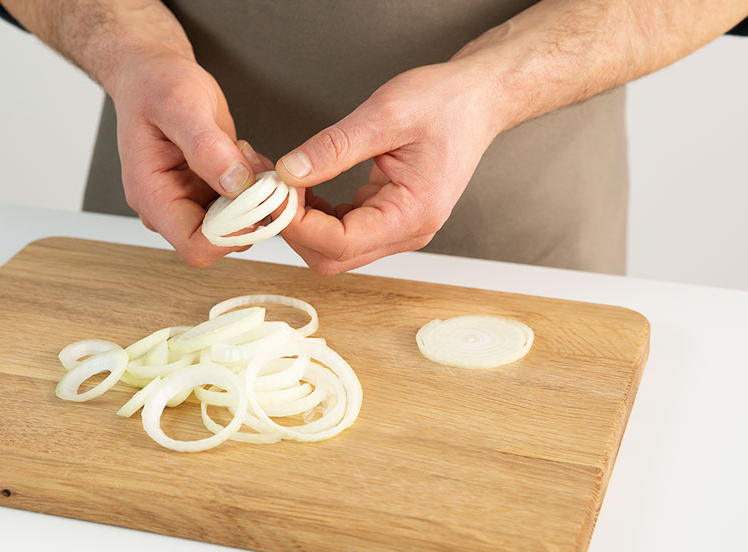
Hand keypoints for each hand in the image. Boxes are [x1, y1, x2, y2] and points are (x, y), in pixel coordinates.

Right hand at [107, 54, 256, 266]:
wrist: (155, 76)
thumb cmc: (156, 86)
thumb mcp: (181, 105)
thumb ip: (206, 147)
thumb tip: (235, 184)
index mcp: (152, 196)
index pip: (197, 247)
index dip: (232, 231)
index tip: (252, 196)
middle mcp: (170, 208)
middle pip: (222, 240)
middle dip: (248, 209)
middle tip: (250, 162)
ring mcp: (192, 203)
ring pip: (239, 224)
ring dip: (255, 196)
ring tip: (244, 152)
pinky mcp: (211, 193)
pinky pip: (244, 206)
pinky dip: (256, 186)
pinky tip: (247, 155)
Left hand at [275, 63, 504, 274]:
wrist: (479, 99)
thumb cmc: (446, 103)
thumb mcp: (386, 114)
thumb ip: (334, 147)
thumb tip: (289, 172)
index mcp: (413, 214)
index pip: (340, 243)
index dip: (297, 223)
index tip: (273, 190)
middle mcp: (407, 232)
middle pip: (332, 257)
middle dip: (294, 227)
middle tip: (269, 187)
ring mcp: (398, 228)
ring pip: (333, 249)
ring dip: (301, 222)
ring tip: (280, 182)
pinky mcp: (389, 217)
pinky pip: (342, 231)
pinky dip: (316, 214)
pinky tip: (303, 184)